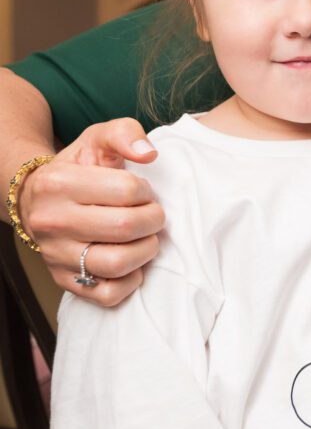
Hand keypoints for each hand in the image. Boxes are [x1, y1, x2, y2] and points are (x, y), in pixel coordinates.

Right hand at [19, 118, 163, 305]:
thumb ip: (124, 133)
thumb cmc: (77, 168)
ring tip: (147, 237)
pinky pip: (108, 295)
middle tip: (154, 214)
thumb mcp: (95, 140)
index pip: (126, 190)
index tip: (143, 191)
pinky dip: (130, 281)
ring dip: (146, 251)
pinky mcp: (64, 281)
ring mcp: (56, 255)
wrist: (38, 199)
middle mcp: (52, 221)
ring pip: (117, 264)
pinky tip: (132, 262)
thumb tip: (148, 154)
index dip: (146, 191)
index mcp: (59, 183)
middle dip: (154, 220)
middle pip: (125, 227)